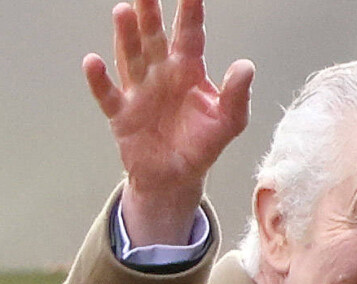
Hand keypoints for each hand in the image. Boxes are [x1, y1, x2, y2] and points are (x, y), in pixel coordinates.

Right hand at [83, 0, 254, 244]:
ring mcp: (139, 91)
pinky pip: (109, 94)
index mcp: (188, 70)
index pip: (190, 34)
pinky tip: (93, 62)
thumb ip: (237, 96)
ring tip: (124, 11)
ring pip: (131, 58)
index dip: (190, 11)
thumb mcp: (229, 123)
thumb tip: (246, 66)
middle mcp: (161, 73)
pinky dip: (99, 80)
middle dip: (151, 13)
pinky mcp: (122, 113)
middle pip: (154, 37)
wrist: (176, 177)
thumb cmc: (203, 145)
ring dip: (126, 36)